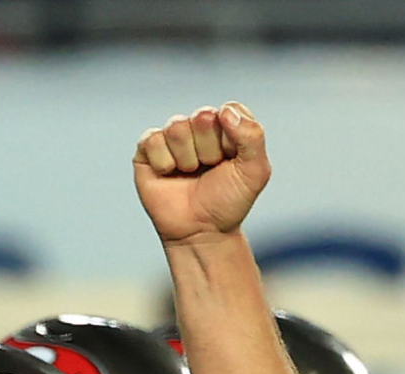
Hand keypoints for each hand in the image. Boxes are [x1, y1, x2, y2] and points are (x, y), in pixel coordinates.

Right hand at [133, 102, 270, 244]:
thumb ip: (253, 137)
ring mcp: (173, 137)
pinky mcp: (148, 148)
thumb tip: (226, 111)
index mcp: (228, 128)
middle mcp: (200, 128)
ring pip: (178, 127)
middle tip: (210, 169)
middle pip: (203, 115)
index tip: (232, 161)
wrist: (202, 231)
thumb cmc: (229, 202)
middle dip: (210, 149)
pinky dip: (165, 163)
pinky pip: (154, 140)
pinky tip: (170, 175)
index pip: (231, 110)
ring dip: (188, 158)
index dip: (232, 139)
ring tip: (191, 174)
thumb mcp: (255, 172)